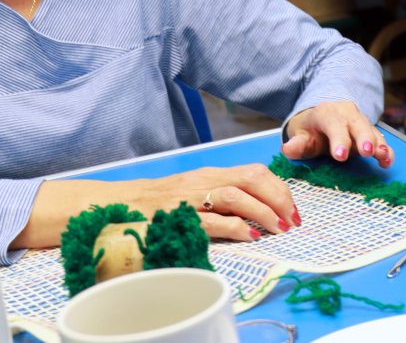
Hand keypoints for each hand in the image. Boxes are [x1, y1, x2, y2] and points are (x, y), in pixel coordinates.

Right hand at [15, 162, 300, 248]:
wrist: (111, 206)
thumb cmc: (155, 205)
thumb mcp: (192, 194)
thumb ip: (220, 199)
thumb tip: (258, 212)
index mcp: (209, 173)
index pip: (254, 171)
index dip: (280, 188)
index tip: (294, 207)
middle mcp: (202, 180)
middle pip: (252, 178)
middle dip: (279, 197)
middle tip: (294, 218)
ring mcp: (189, 197)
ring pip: (236, 195)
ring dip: (263, 211)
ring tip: (279, 227)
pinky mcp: (176, 217)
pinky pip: (211, 219)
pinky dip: (236, 226)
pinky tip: (251, 234)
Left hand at [281, 101, 392, 167]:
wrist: (323, 115)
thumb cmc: (311, 128)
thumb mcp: (300, 133)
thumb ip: (297, 144)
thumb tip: (287, 150)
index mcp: (326, 113)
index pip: (333, 124)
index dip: (338, 139)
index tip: (340, 156)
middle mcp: (346, 114)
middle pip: (357, 124)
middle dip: (363, 138)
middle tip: (367, 151)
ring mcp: (360, 122)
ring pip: (371, 130)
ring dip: (378, 143)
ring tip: (382, 156)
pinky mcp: (370, 132)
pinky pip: (380, 139)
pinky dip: (386, 149)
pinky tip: (387, 160)